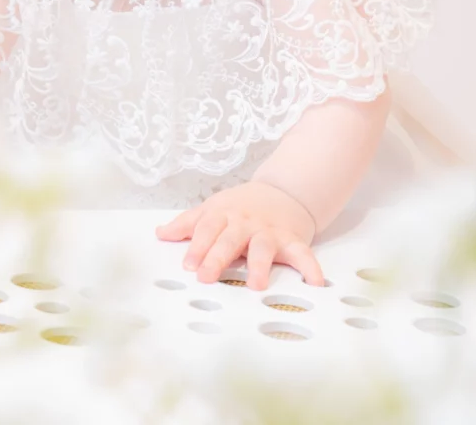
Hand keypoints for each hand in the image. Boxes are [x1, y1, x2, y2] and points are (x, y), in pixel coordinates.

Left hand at [156, 181, 324, 289]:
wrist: (283, 191)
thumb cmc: (242, 206)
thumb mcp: (213, 209)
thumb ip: (187, 223)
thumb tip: (160, 234)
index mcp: (223, 214)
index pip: (207, 228)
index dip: (197, 246)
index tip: (188, 264)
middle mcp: (245, 222)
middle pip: (229, 239)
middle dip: (218, 257)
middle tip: (206, 276)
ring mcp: (269, 231)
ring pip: (262, 247)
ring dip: (259, 265)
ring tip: (256, 285)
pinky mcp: (292, 240)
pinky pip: (302, 254)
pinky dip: (310, 267)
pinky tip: (314, 282)